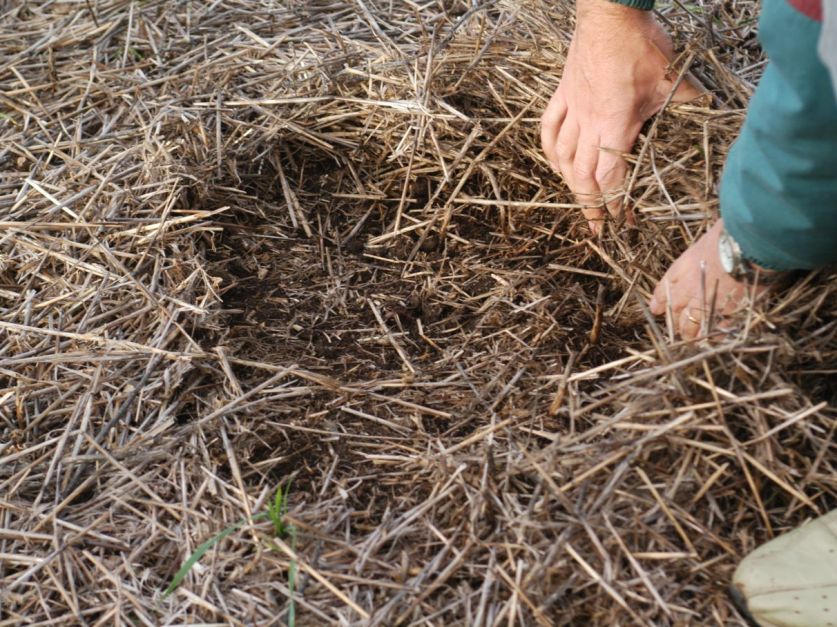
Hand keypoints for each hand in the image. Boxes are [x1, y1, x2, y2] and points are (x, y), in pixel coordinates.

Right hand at [541, 0, 703, 233]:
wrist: (610, 13)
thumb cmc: (641, 44)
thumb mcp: (670, 76)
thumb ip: (686, 99)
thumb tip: (708, 108)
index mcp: (615, 125)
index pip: (610, 176)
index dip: (614, 202)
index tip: (621, 220)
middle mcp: (589, 124)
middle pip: (581, 176)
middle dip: (589, 205)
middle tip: (597, 226)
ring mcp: (572, 109)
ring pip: (562, 157)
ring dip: (568, 183)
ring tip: (578, 199)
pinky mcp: (563, 95)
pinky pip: (548, 128)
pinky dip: (549, 150)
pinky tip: (554, 163)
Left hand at [649, 220, 756, 338]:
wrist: (747, 247)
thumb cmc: (730, 235)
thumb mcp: (709, 239)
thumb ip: (705, 252)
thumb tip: (710, 250)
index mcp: (682, 268)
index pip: (664, 289)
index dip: (659, 300)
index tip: (656, 308)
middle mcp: (688, 288)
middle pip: (675, 310)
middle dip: (674, 321)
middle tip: (676, 329)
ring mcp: (705, 302)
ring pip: (690, 324)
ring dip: (689, 332)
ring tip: (690, 338)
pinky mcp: (724, 312)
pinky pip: (714, 328)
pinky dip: (713, 333)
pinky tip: (713, 338)